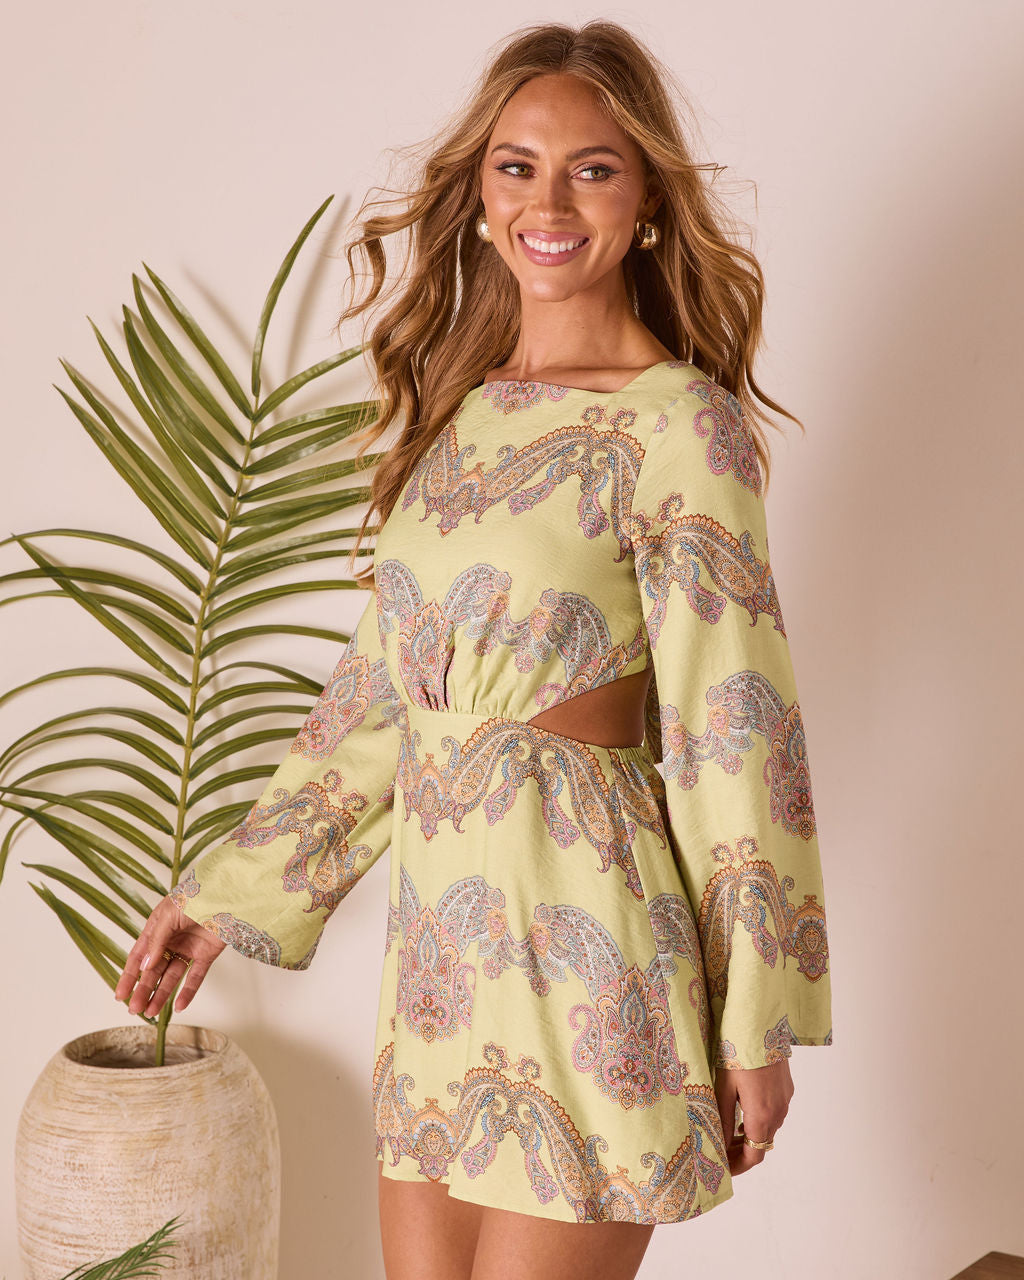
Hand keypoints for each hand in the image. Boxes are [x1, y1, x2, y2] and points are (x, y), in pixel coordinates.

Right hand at [114, 895, 226, 1018]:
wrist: (225, 893)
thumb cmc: (195, 895)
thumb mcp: (169, 916)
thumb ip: (157, 942)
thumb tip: (144, 966)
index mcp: (157, 928)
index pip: (139, 956)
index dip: (129, 976)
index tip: (120, 995)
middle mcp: (171, 940)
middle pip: (153, 970)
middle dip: (143, 990)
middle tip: (134, 1009)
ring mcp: (188, 948)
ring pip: (171, 976)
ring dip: (161, 994)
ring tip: (151, 1012)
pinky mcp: (206, 955)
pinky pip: (196, 977)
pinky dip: (188, 992)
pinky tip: (179, 1006)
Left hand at [714, 1056, 793, 1175]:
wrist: (761, 1025)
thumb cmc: (738, 1053)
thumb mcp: (724, 1086)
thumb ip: (722, 1118)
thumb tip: (718, 1143)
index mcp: (762, 1115)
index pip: (753, 1156)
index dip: (738, 1166)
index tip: (724, 1170)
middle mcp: (779, 1112)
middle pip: (762, 1145)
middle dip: (741, 1152)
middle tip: (721, 1152)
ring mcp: (785, 1100)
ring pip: (769, 1129)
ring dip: (751, 1136)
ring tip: (728, 1133)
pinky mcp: (787, 1088)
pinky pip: (775, 1113)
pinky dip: (760, 1120)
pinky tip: (744, 1112)